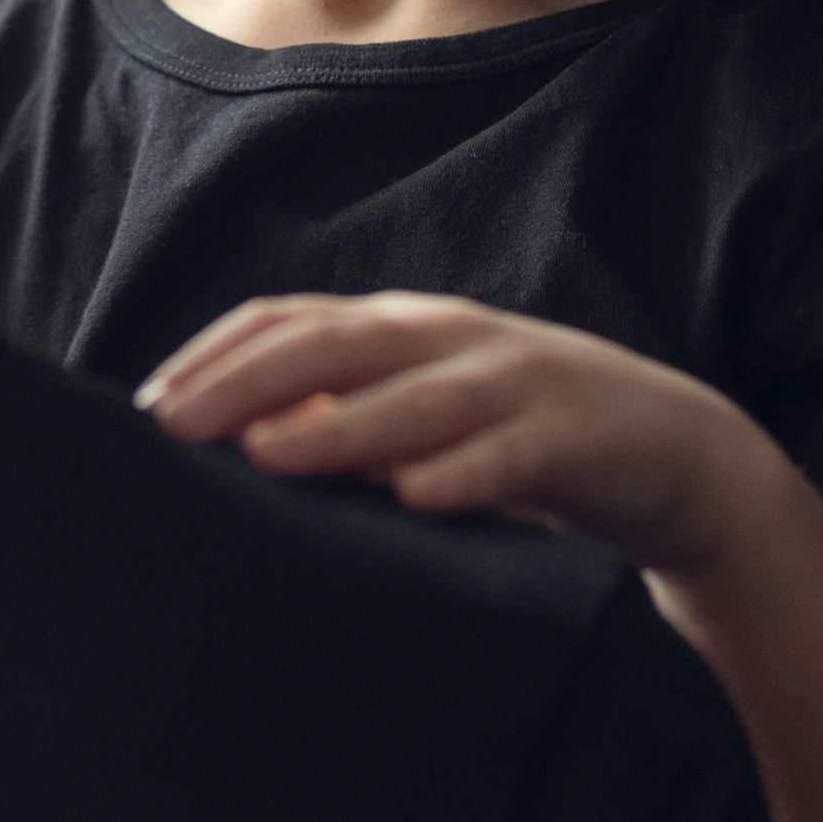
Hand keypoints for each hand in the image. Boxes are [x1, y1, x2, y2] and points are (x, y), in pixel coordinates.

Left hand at [139, 290, 766, 575]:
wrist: (676, 453)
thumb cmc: (520, 439)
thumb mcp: (422, 416)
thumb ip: (340, 419)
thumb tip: (229, 445)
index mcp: (401, 331)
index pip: (291, 321)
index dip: (216, 356)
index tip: (145, 406)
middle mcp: (448, 341)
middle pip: (336, 344)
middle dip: (248, 381)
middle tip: (172, 425)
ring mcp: (515, 383)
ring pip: (416, 398)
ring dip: (339, 425)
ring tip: (267, 454)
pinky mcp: (575, 438)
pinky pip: (514, 454)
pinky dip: (464, 472)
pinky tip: (417, 499)